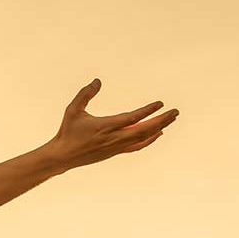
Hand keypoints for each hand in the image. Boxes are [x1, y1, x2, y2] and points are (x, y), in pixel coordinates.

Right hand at [46, 78, 178, 171]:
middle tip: (175, 112)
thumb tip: (97, 81)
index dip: (148, 111)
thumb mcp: (73, 110)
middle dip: (162, 120)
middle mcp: (114, 138)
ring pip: (143, 138)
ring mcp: (116, 147)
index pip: (132, 118)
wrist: (63, 156)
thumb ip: (85, 94)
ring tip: (171, 119)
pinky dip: (150, 140)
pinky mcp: (115, 152)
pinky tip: (158, 133)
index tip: (160, 103)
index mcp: (105, 126)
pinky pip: (137, 146)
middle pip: (144, 129)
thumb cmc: (67, 131)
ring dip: (159, 128)